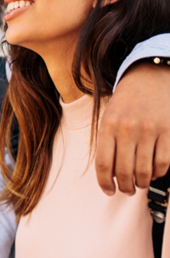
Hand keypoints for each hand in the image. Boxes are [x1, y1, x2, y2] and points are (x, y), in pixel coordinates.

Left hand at [96, 62, 169, 194]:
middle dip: (124, 187)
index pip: (104, 164)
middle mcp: (127, 129)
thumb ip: (108, 142)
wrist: (149, 77)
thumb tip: (109, 173)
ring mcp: (149, 131)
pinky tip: (153, 171)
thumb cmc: (127, 100)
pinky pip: (163, 163)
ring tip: (139, 183)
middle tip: (126, 189)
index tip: (108, 190)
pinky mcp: (168, 132)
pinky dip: (158, 173)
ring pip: (144, 171)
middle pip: (124, 172)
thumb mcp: (109, 116)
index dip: (105, 183)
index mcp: (108, 125)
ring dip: (141, 183)